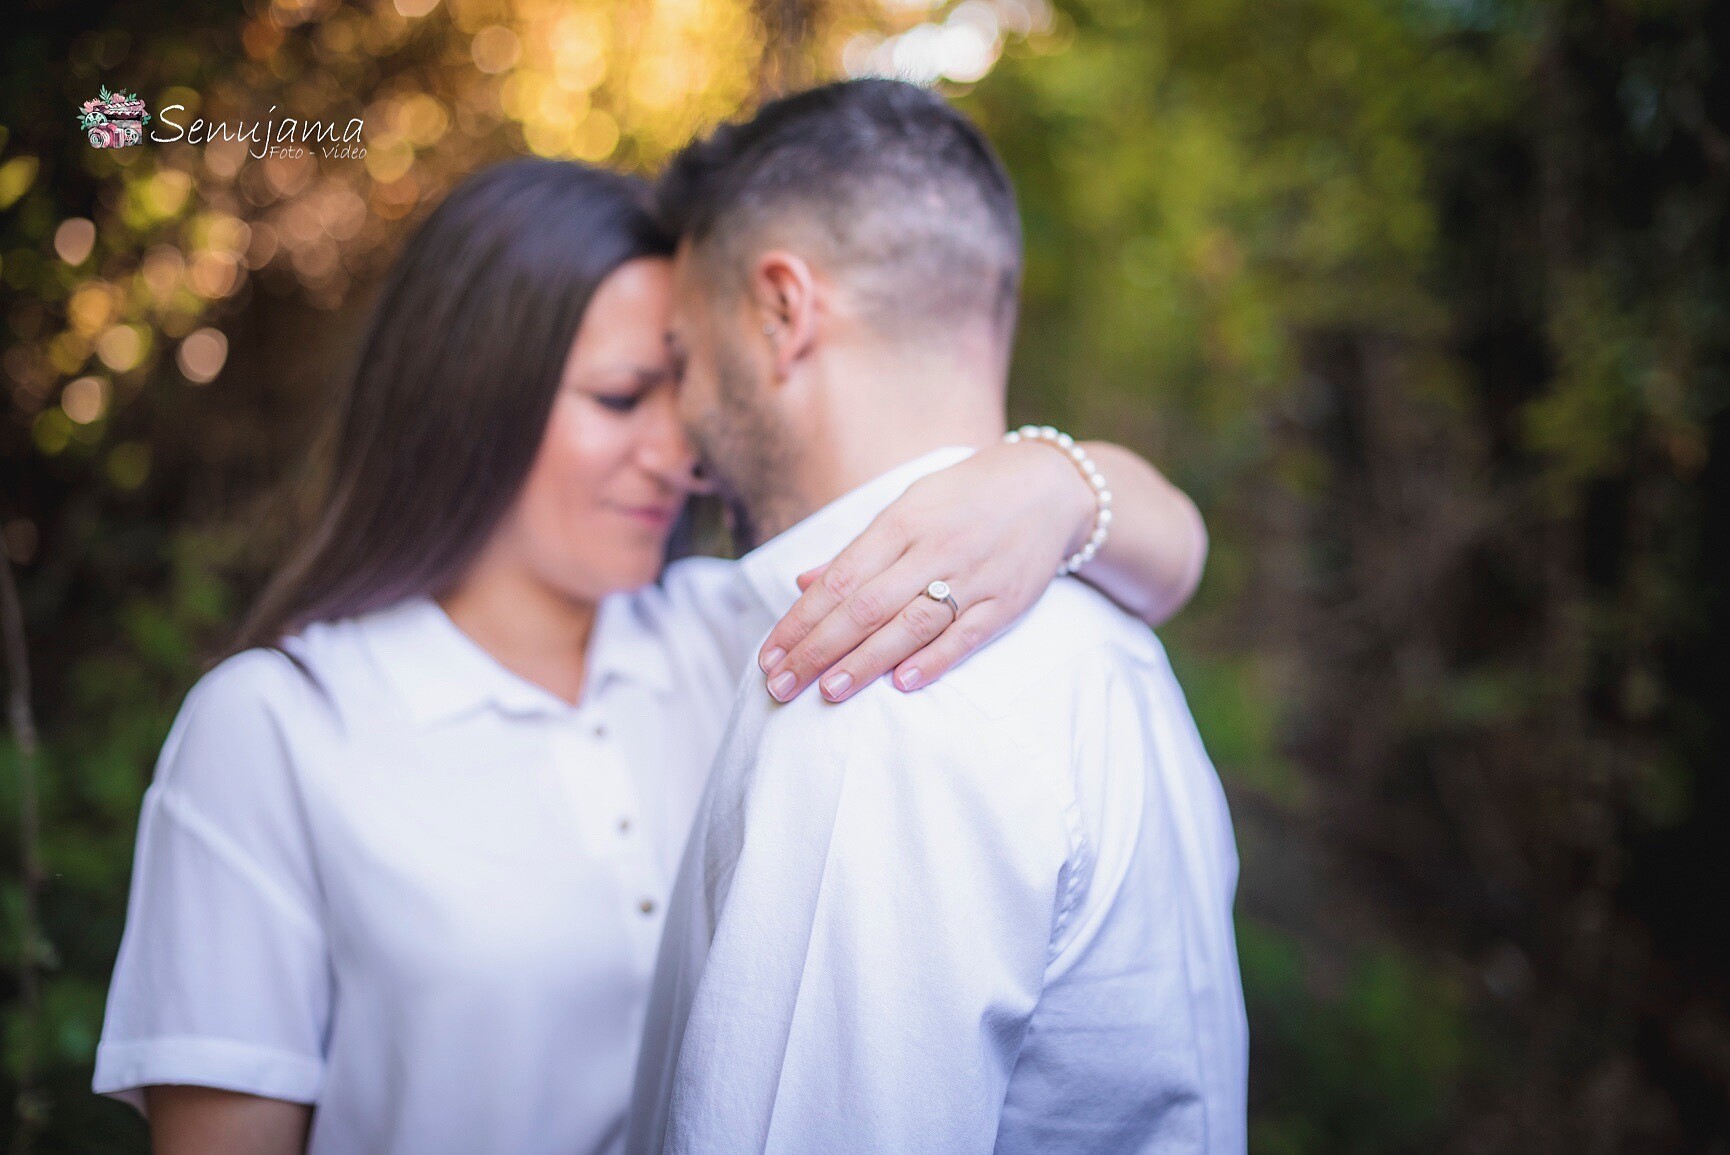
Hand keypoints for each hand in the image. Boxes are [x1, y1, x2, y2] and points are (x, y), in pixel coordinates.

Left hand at [757, 440, 1093, 702]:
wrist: (1049, 489)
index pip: (840, 579)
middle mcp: (932, 550)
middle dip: (818, 649)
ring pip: (910, 625)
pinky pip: (965, 636)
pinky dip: (933, 661)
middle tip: (782, 684)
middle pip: (865, 607)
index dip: (801, 619)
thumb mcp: (907, 508)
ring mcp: (972, 577)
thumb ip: (857, 552)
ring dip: (866, 661)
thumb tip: (802, 584)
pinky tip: (901, 684)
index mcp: (900, 523)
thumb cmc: (964, 499)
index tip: (769, 653)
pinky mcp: (1005, 602)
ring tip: (829, 691)